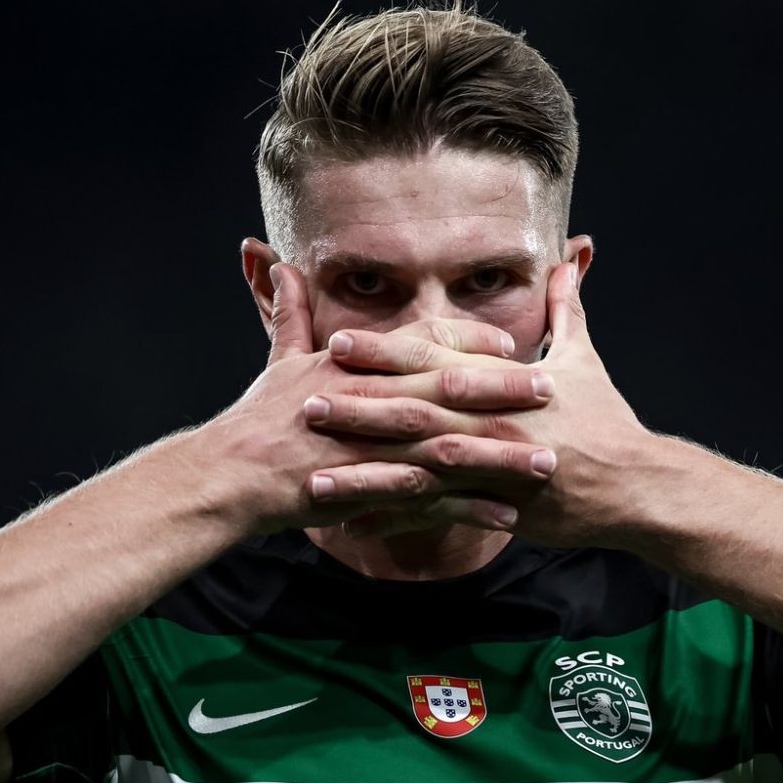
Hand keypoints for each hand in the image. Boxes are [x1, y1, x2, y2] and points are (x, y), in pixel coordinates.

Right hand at [202, 263, 559, 535]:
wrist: (230, 474)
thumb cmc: (256, 418)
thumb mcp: (278, 361)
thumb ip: (291, 316)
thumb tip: (280, 265)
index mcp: (358, 365)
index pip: (425, 343)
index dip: (471, 344)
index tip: (512, 349)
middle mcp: (373, 399)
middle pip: (452, 389)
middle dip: (506, 392)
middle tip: (552, 392)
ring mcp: (375, 446)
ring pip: (453, 447)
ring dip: (503, 456)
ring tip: (547, 462)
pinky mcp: (373, 491)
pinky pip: (433, 502)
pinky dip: (471, 509)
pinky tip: (508, 517)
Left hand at [303, 259, 658, 546]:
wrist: (636, 484)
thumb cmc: (608, 420)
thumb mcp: (586, 358)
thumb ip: (567, 309)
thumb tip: (567, 260)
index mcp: (503, 380)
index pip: (433, 357)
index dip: (383, 350)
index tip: (338, 342)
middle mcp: (492, 419)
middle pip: (415, 408)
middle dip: (359, 404)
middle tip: (305, 399)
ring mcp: (494, 466)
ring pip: (418, 466)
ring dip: (365, 469)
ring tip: (315, 472)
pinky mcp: (498, 507)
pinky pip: (438, 517)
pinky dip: (395, 521)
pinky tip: (353, 527)